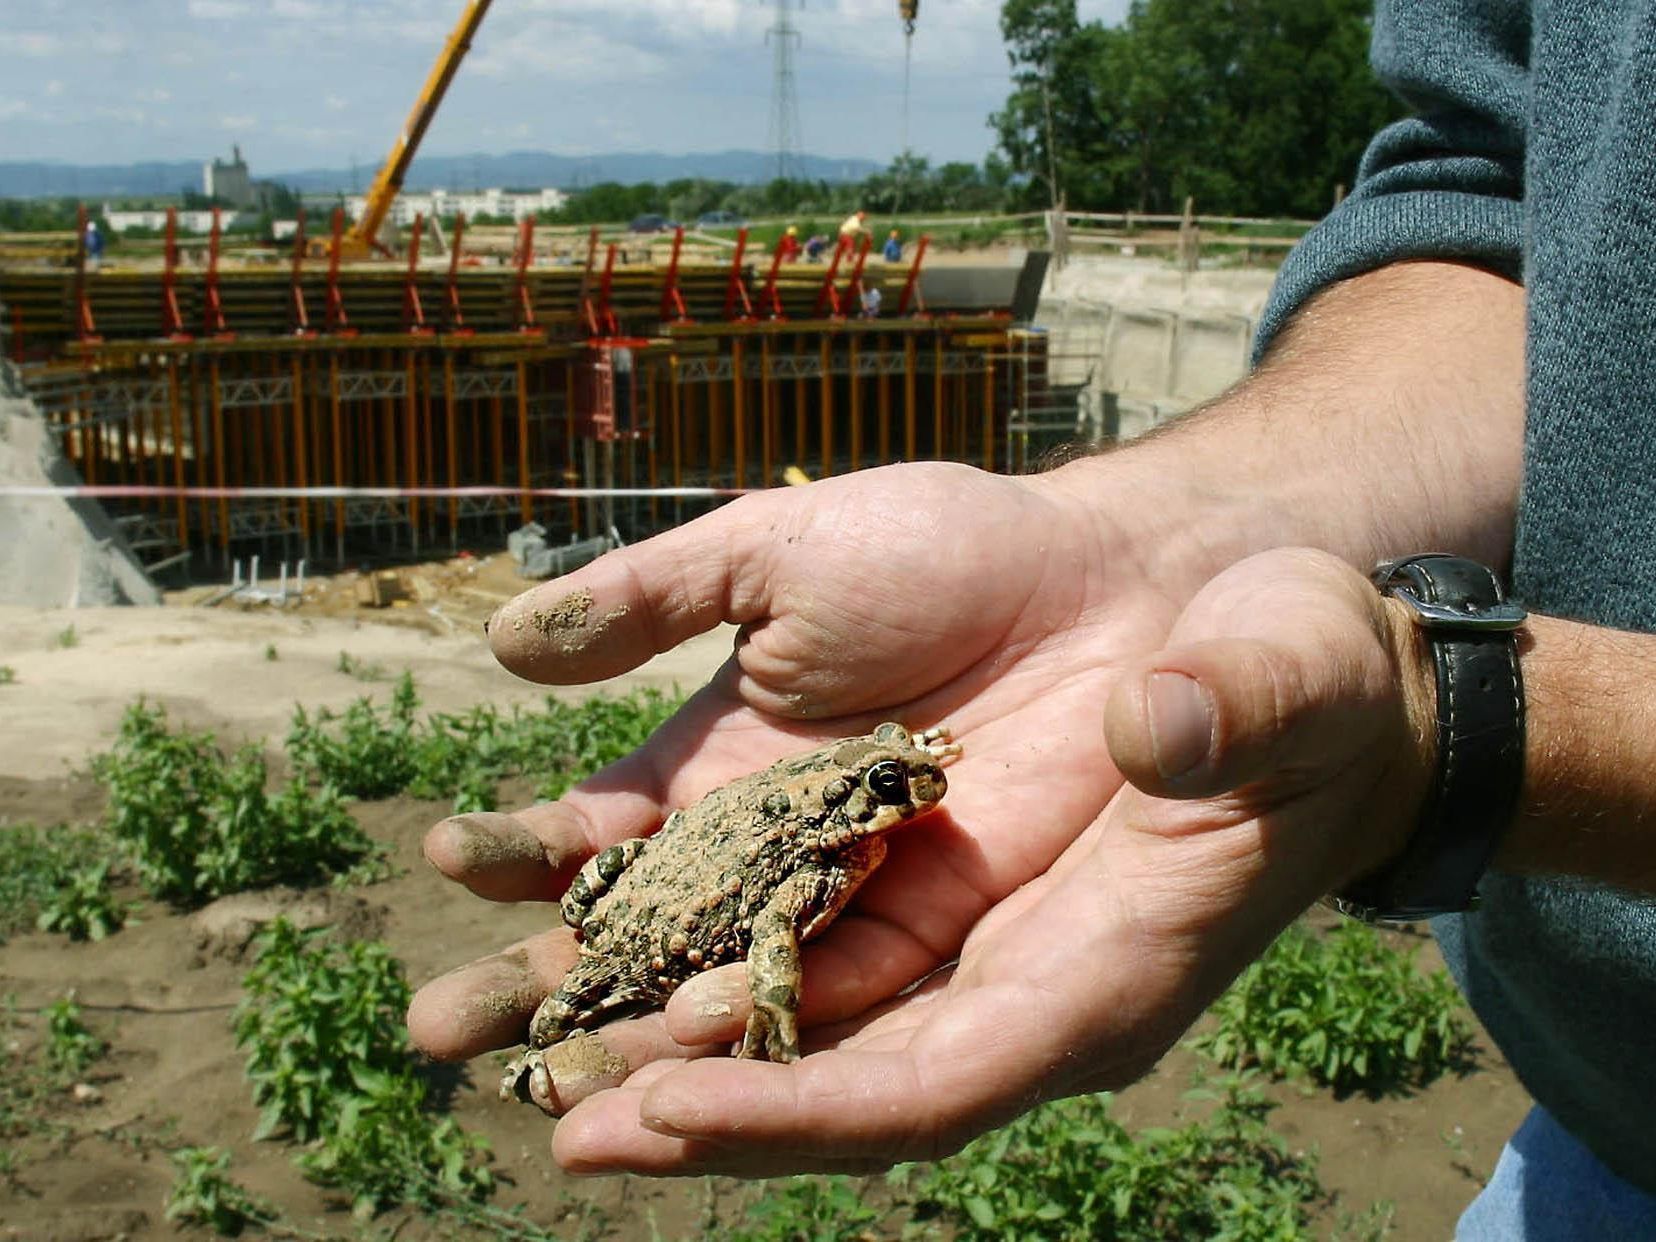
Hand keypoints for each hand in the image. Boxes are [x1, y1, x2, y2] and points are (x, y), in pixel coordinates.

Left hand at [407, 465, 1430, 1173]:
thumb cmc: (1302, 675)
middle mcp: (997, 968)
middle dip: (677, 1097)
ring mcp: (939, 908)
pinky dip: (671, 898)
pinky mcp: (896, 832)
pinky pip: (771, 887)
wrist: (1249, 624)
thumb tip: (1149, 728)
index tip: (661, 1109)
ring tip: (496, 1028)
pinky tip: (564, 884)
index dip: (801, 1110)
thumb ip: (1229, 720)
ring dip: (638, 1011)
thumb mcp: (1292, 679)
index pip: (935, 1083)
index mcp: (1099, 973)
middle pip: (820, 1067)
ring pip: (771, 989)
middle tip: (538, 1113)